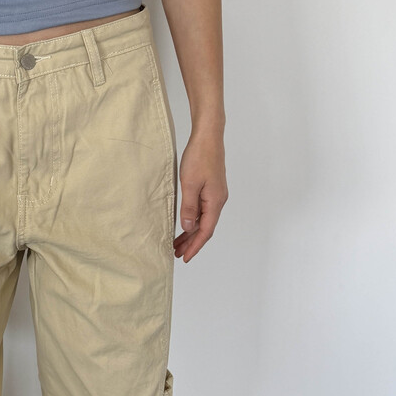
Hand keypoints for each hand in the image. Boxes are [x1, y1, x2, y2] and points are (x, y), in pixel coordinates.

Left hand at [174, 124, 227, 262]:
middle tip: (176, 253)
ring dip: (191, 232)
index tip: (185, 258)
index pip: (205, 231)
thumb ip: (189, 207)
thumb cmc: (199, 157)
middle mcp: (218, 201)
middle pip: (205, 228)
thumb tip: (188, 228)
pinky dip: (193, 220)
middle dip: (191, 242)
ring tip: (177, 243)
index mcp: (215, 202)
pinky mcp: (212, 189)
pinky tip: (185, 223)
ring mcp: (216, 195)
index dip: (195, 246)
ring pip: (203, 220)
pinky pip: (203, 210)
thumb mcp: (190, 184)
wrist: (209, 137)